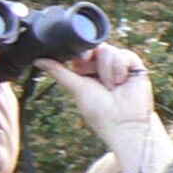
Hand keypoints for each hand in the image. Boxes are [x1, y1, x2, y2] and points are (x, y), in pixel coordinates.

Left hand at [41, 43, 157, 172]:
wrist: (124, 124)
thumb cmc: (100, 112)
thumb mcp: (76, 88)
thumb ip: (58, 71)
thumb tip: (38, 59)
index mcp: (88, 71)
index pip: (82, 51)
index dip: (81, 53)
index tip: (81, 61)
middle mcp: (103, 67)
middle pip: (95, 47)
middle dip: (94, 62)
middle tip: (96, 76)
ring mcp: (120, 67)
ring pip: (108, 50)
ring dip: (107, 71)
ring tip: (113, 88)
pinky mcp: (135, 67)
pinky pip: (125, 54)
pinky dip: (120, 68)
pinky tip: (122, 83)